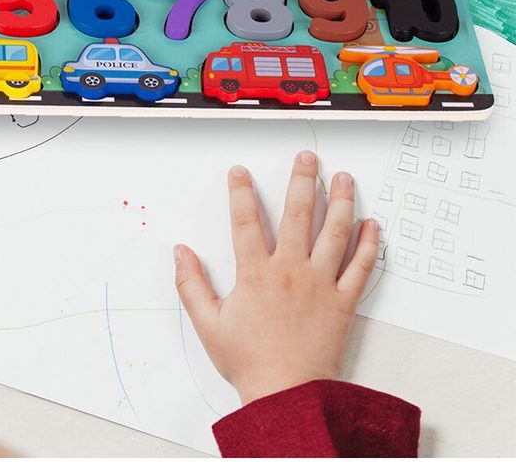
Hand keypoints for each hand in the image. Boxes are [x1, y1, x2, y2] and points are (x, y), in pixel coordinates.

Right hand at [173, 151, 379, 404]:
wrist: (288, 395)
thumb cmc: (249, 362)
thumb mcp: (208, 323)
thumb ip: (191, 285)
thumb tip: (180, 252)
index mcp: (255, 273)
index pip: (245, 221)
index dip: (240, 192)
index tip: (240, 171)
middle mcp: (290, 271)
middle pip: (297, 214)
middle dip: (303, 181)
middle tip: (308, 158)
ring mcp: (320, 284)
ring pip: (334, 233)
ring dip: (341, 202)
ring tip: (344, 178)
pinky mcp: (343, 303)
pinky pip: (360, 268)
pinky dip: (369, 245)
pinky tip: (372, 225)